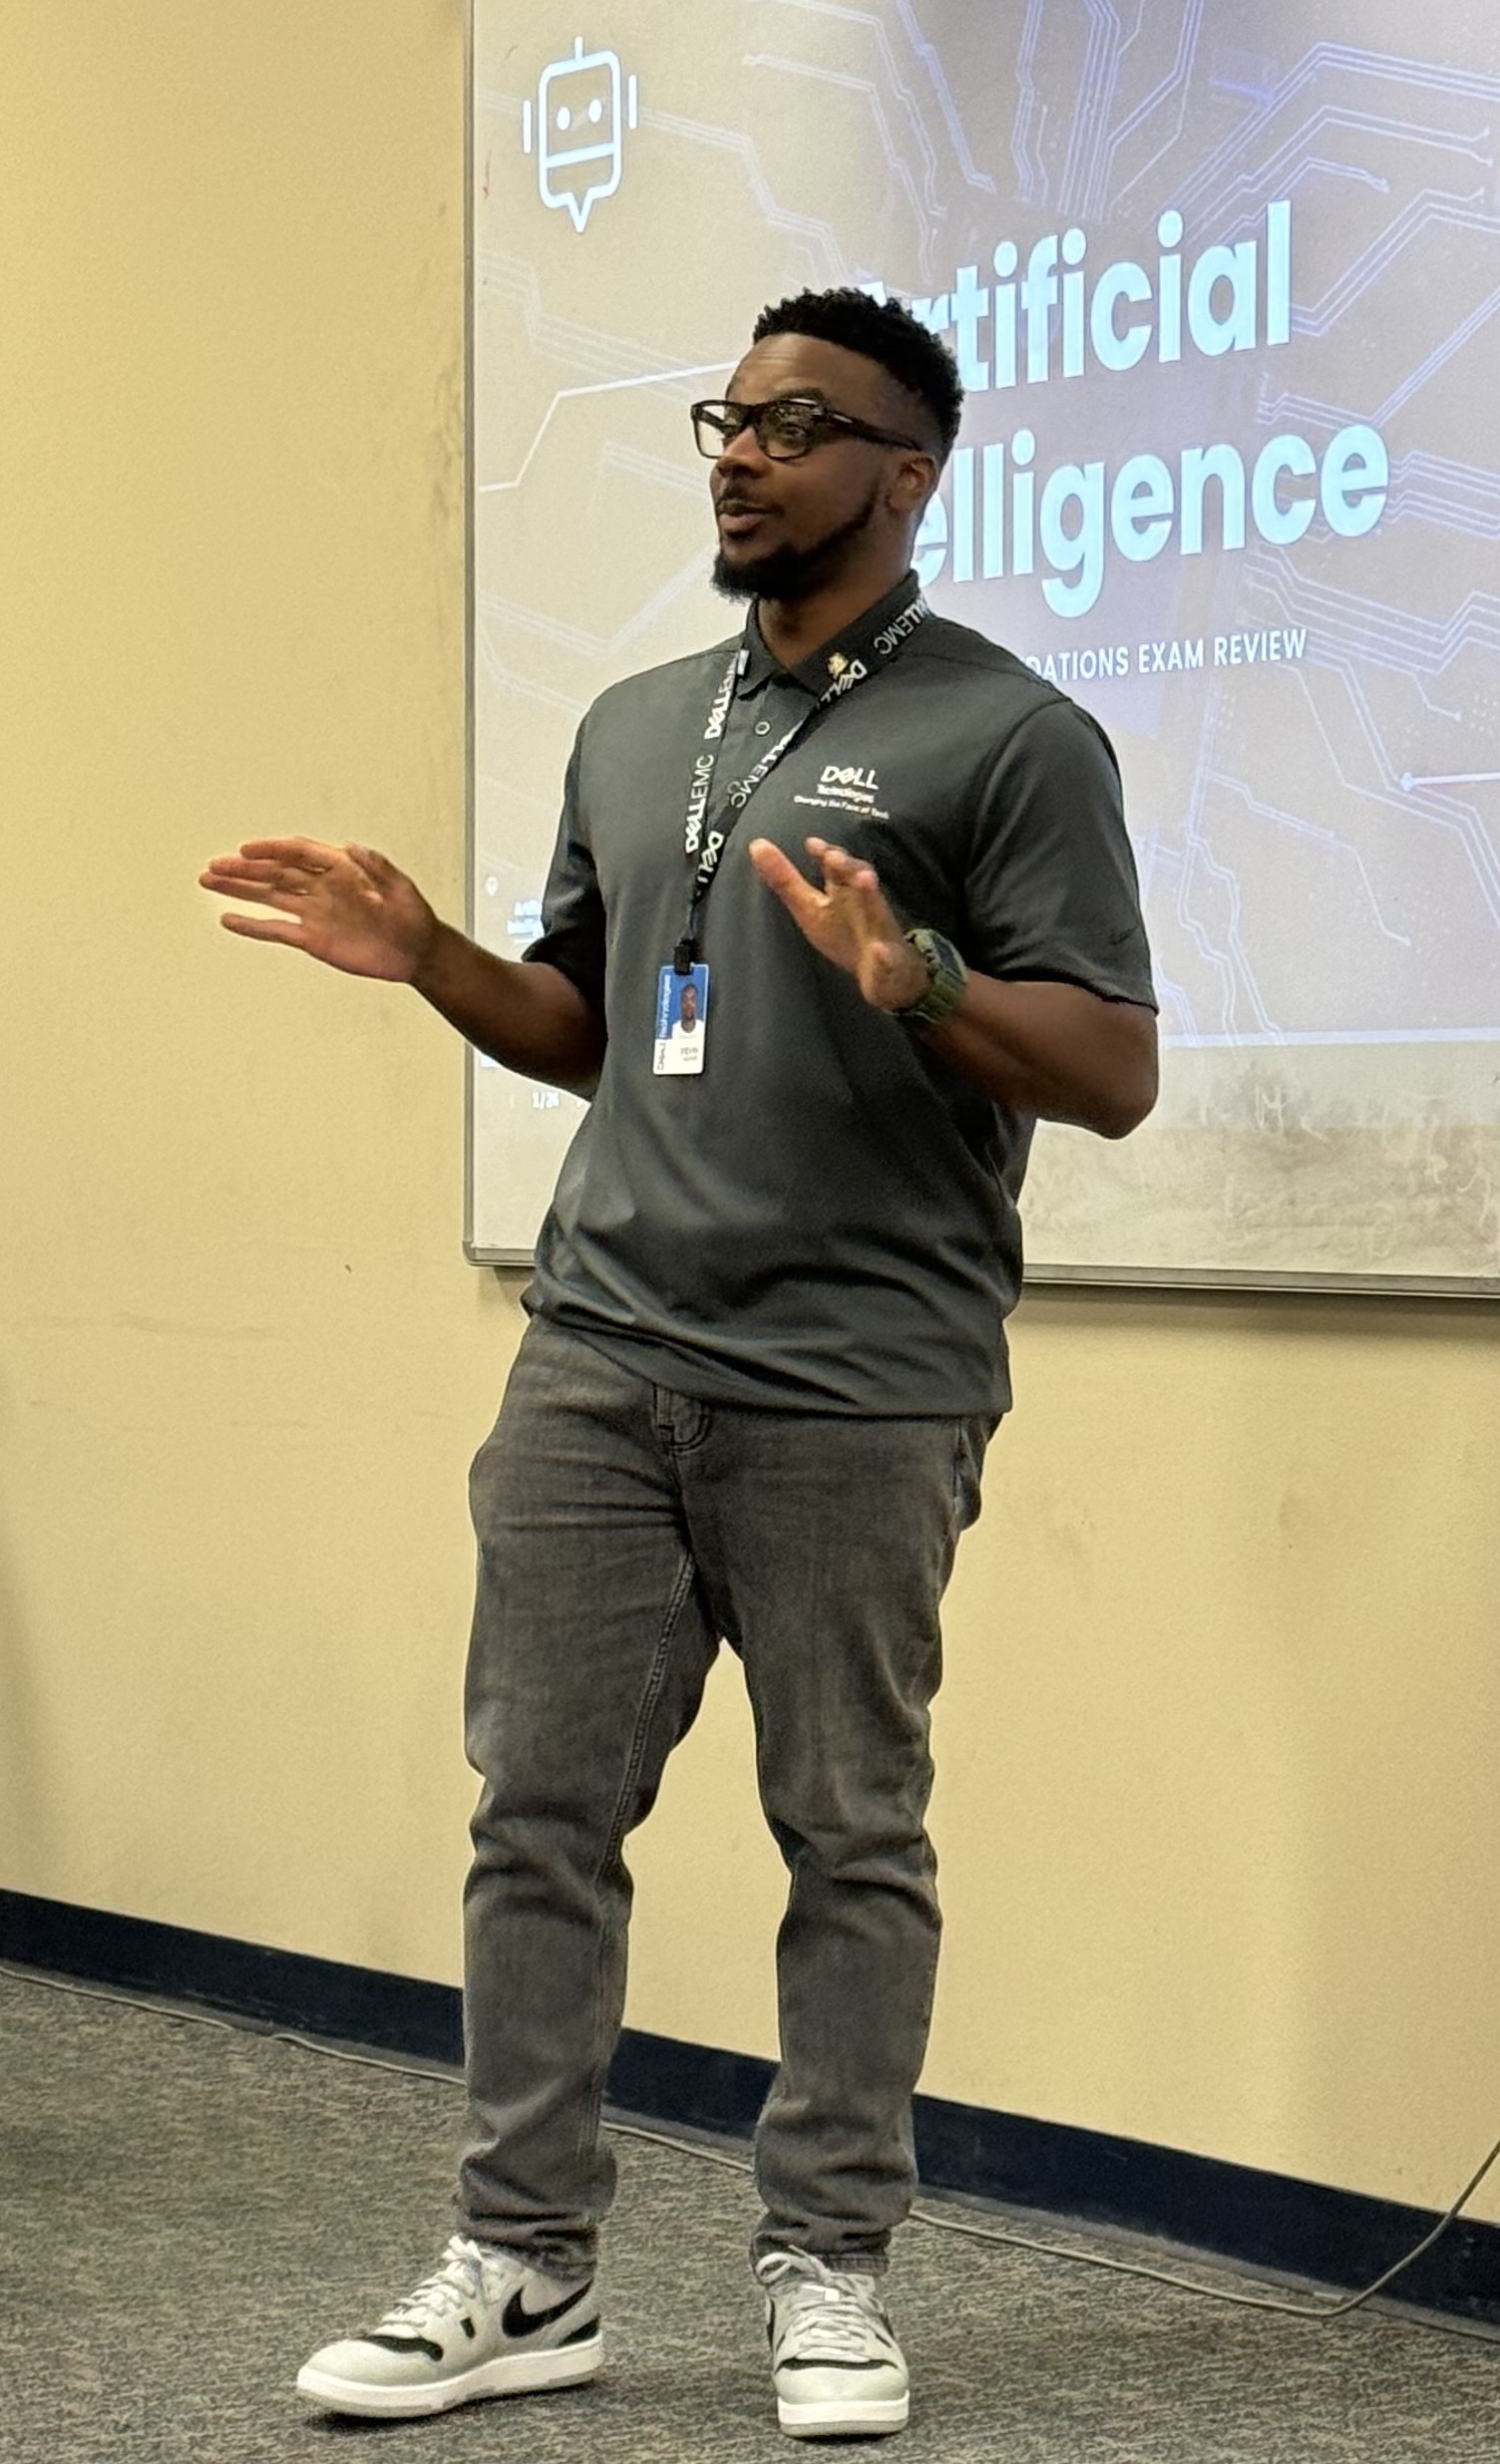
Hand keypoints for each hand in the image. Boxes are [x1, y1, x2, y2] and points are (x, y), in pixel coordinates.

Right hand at [198, 837, 438, 983]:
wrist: (416, 952)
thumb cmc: (412, 915)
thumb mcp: (401, 888)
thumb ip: (377, 867)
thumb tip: (354, 847)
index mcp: (340, 868)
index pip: (299, 852)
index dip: (272, 849)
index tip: (246, 849)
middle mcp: (321, 887)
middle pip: (276, 872)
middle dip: (244, 868)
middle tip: (213, 866)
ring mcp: (314, 912)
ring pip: (269, 897)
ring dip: (240, 889)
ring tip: (209, 880)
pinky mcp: (312, 939)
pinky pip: (276, 930)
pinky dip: (252, 926)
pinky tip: (228, 919)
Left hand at [747, 836, 928, 1011]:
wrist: (889, 975)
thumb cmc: (846, 934)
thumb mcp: (811, 908)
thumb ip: (787, 880)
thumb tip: (756, 845)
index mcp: (845, 895)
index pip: (837, 869)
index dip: (827, 855)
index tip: (811, 844)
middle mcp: (865, 908)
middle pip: (860, 883)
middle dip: (849, 868)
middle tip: (833, 857)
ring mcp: (881, 936)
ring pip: (879, 915)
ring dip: (871, 899)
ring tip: (864, 880)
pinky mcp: (890, 965)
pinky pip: (889, 961)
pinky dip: (885, 956)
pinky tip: (879, 951)